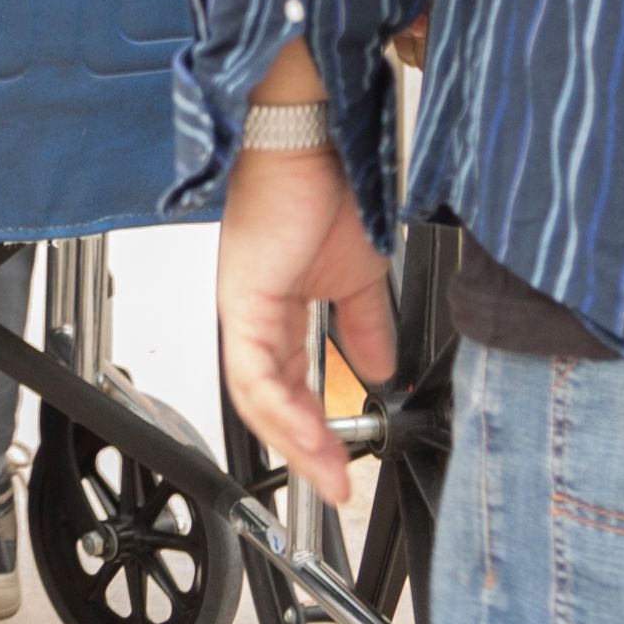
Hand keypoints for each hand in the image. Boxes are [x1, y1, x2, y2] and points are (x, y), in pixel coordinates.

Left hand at [217, 138, 398, 504]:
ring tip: (328, 474)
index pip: (289, 384)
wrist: (317, 138)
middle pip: (268, 401)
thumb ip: (365, 328)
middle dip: (304, 450)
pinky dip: (284, 410)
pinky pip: (254, 372)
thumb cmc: (328, 187)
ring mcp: (243, 307)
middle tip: (336, 486)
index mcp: (277, 307)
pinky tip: (312, 435)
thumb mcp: (359, 277)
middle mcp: (252, 312)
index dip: (314, 428)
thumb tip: (380, 371)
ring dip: (295, 442)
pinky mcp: (242, 299)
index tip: (343, 463)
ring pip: (256, 397)